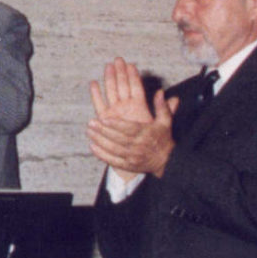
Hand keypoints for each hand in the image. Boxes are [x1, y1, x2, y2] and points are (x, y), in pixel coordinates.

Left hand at [85, 58, 176, 177]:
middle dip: (103, 131)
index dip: (116, 125)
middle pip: (118, 139)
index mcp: (145, 134)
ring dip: (100, 141)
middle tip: (91, 122)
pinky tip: (92, 147)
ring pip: (113, 149)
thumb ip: (161, 107)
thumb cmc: (163, 139)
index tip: (104, 119)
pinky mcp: (128, 166)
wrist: (167, 161)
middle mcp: (138, 146)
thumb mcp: (165, 122)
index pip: (129, 129)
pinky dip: (102, 154)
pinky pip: (113, 160)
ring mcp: (132, 157)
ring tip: (89, 132)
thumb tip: (160, 92)